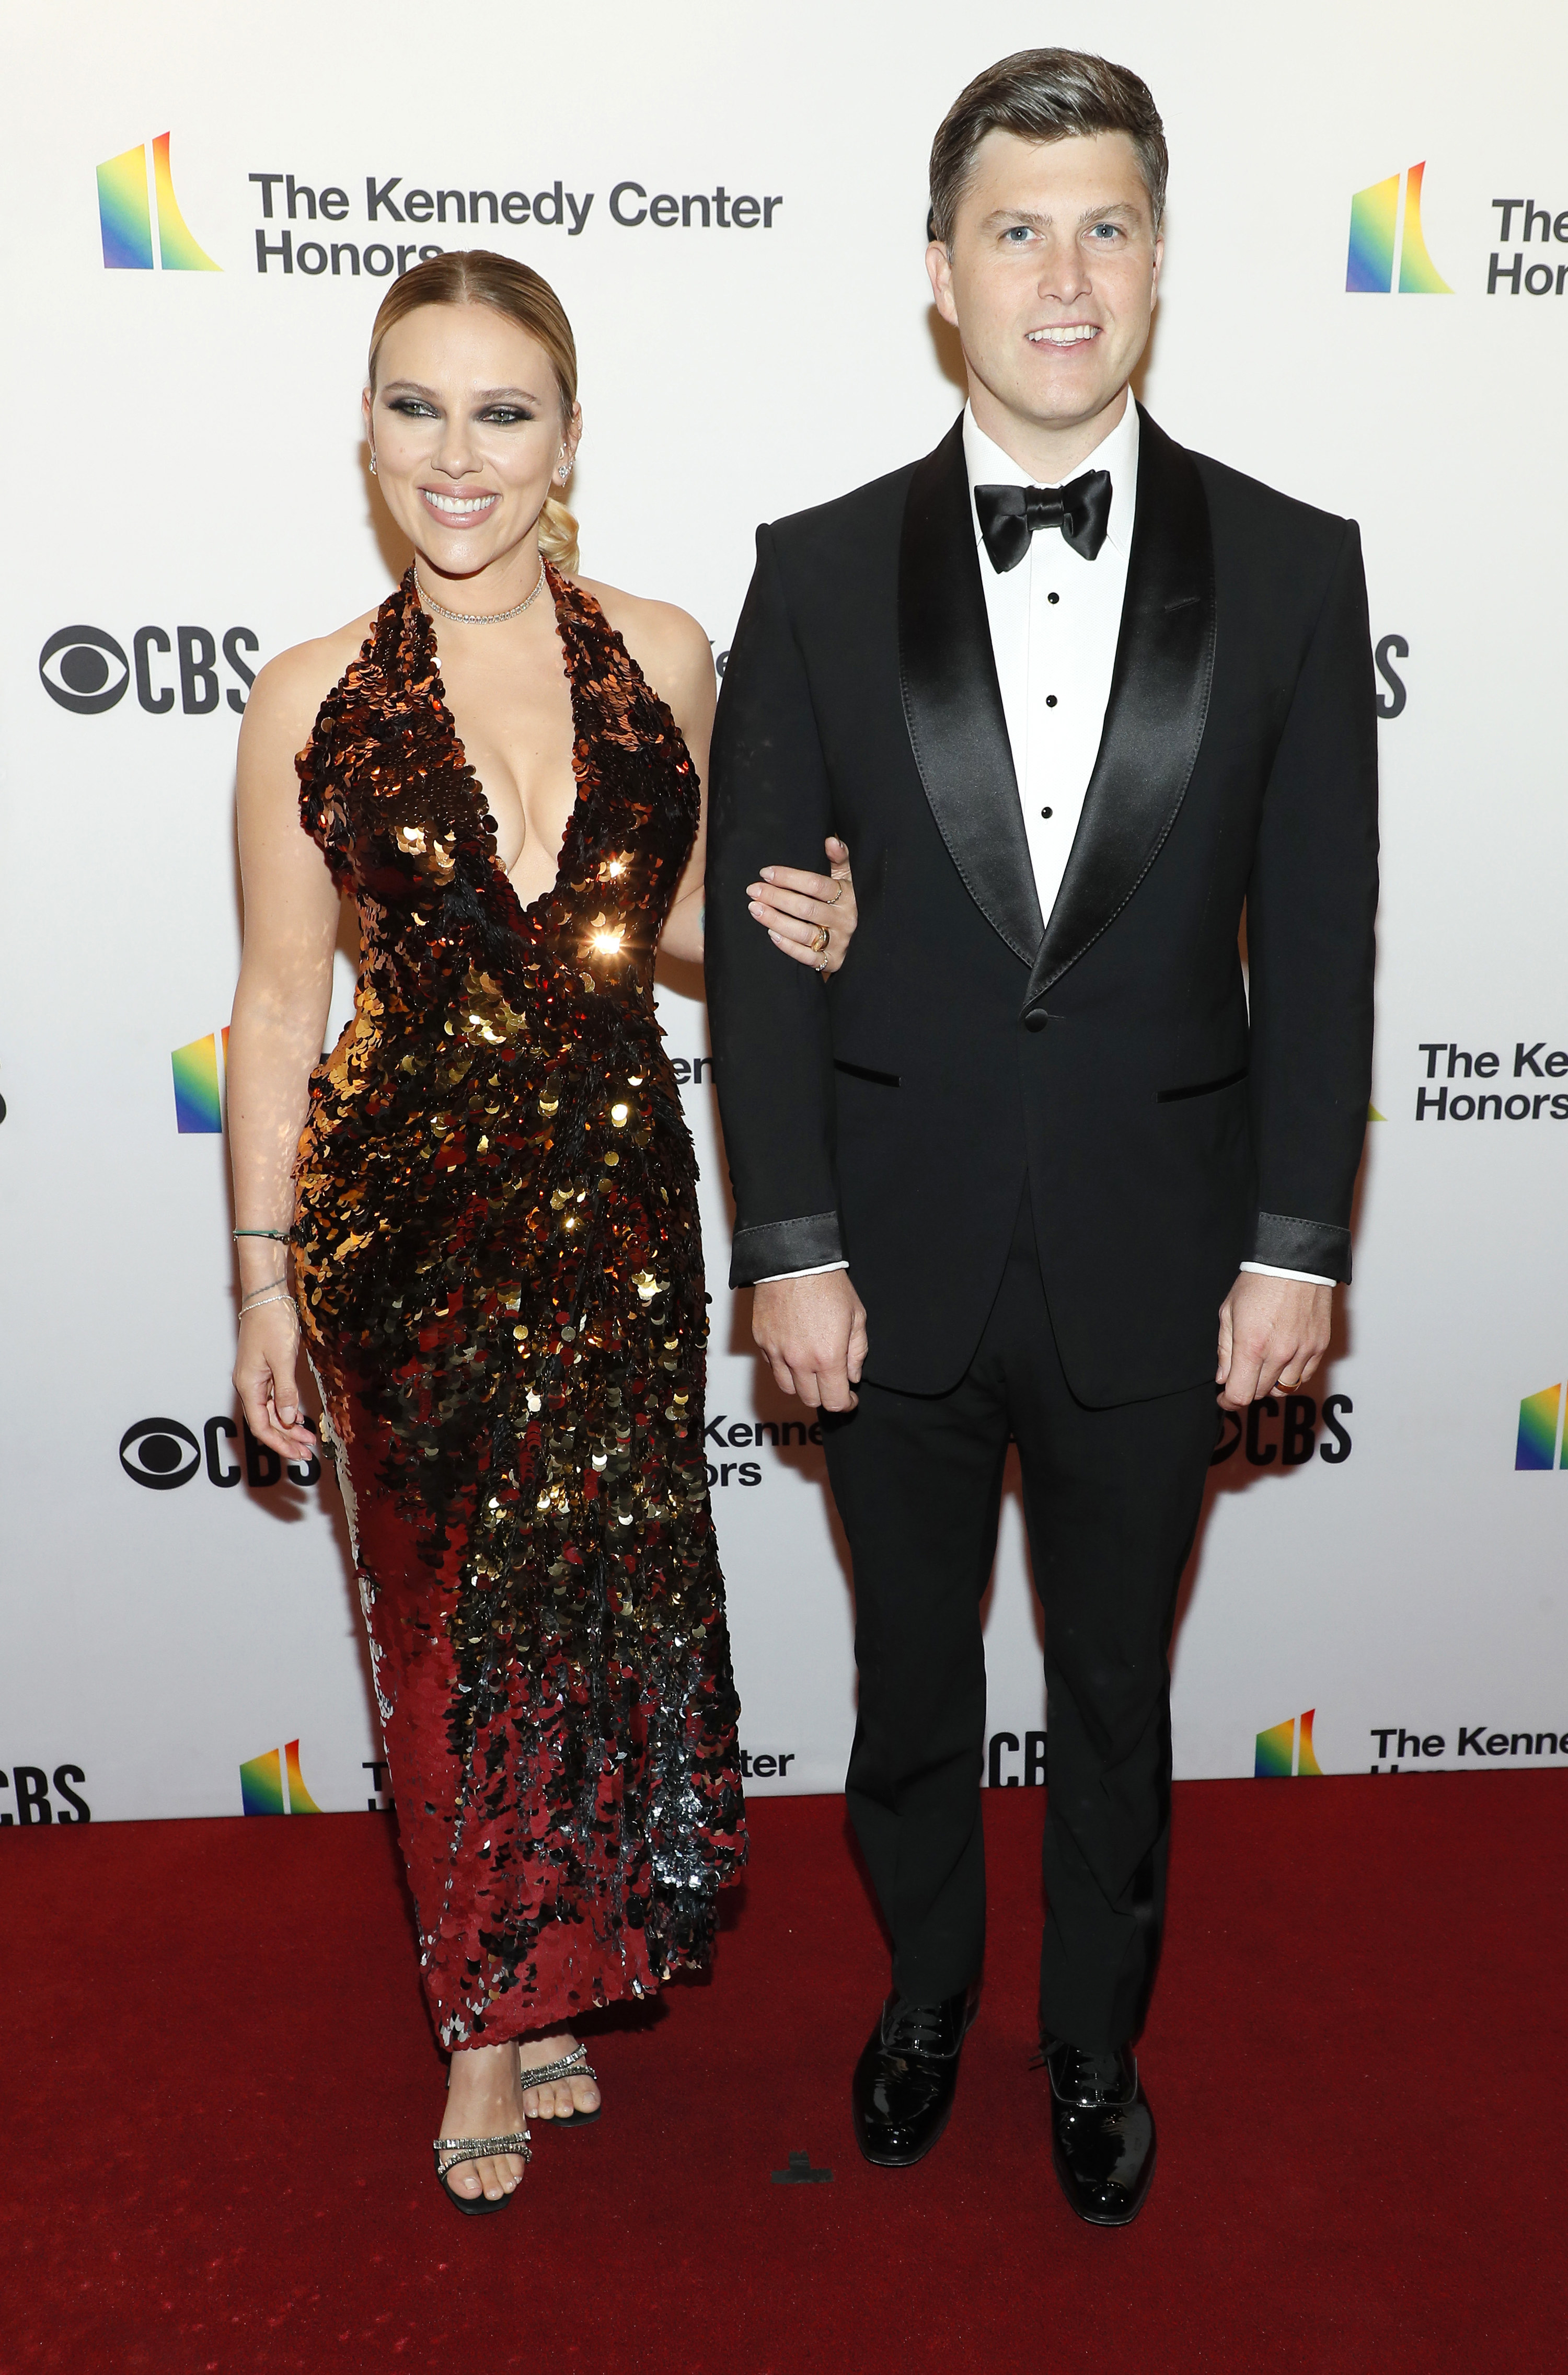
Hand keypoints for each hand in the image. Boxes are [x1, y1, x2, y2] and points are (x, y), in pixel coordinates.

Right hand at [234, 1301, 316, 1462]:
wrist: (266, 1297)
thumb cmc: (272, 1323)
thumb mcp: (283, 1360)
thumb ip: (286, 1391)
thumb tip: (288, 1419)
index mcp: (248, 1385)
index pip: (260, 1425)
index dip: (279, 1443)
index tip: (297, 1454)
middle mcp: (249, 1385)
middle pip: (265, 1422)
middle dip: (286, 1439)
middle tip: (307, 1452)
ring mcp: (257, 1378)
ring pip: (271, 1411)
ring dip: (289, 1426)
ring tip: (308, 1438)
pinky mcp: (265, 1370)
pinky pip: (274, 1397)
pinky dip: (286, 1409)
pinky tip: (298, 1416)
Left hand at [746, 837, 856, 975]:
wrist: (865, 941)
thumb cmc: (848, 903)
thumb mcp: (848, 879)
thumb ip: (839, 859)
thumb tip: (830, 840)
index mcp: (848, 896)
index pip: (815, 885)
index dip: (789, 877)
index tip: (766, 873)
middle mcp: (845, 920)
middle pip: (805, 908)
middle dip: (776, 897)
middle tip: (753, 890)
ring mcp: (839, 942)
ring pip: (802, 932)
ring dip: (775, 920)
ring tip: (754, 909)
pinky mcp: (832, 962)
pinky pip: (806, 956)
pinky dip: (787, 946)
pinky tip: (770, 933)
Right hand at [752, 1270, 867, 1410]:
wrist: (794, 1261)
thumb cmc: (828, 1284)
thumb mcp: (857, 1316)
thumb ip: (857, 1352)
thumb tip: (852, 1376)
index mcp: (828, 1356)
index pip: (834, 1401)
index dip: (845, 1404)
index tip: (849, 1399)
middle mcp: (799, 1360)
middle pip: (810, 1399)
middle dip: (825, 1395)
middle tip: (832, 1383)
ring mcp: (777, 1352)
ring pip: (788, 1388)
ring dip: (802, 1385)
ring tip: (812, 1371)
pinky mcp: (762, 1341)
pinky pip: (773, 1366)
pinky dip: (784, 1366)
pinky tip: (794, 1351)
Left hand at [1216, 1274, 1332, 1411]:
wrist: (1295, 1261)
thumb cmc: (1258, 1282)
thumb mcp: (1229, 1312)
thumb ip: (1225, 1350)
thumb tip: (1223, 1378)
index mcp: (1251, 1346)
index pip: (1241, 1394)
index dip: (1229, 1401)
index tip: (1225, 1397)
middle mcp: (1279, 1353)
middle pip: (1261, 1393)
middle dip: (1247, 1388)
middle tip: (1242, 1374)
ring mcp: (1303, 1351)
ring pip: (1284, 1388)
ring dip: (1270, 1383)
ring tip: (1263, 1365)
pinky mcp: (1319, 1346)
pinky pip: (1305, 1376)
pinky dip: (1292, 1374)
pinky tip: (1284, 1359)